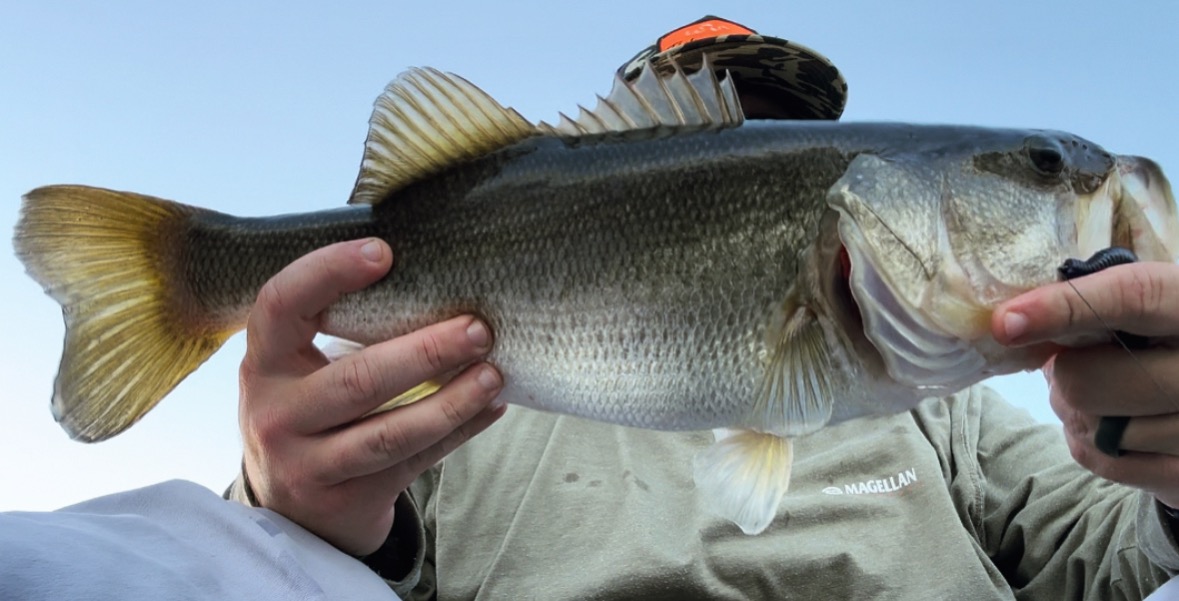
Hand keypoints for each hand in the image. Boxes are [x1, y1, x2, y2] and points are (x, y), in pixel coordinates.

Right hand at [239, 238, 505, 554]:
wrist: (292, 508)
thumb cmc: (311, 413)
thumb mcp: (300, 371)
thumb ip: (339, 330)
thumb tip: (433, 279)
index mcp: (263, 363)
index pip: (281, 305)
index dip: (326, 272)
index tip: (383, 253)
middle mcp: (276, 414)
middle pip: (356, 379)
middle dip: (425, 352)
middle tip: (477, 328)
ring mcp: (307, 464)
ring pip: (389, 433)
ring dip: (451, 401)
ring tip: (493, 374)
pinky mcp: (345, 501)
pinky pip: (412, 462)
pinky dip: (458, 432)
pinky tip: (491, 408)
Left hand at [992, 261, 1178, 506]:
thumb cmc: (1162, 338)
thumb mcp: (1145, 306)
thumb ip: (1094, 301)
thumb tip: (1014, 319)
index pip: (1133, 297)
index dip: (1063, 308)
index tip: (1006, 323)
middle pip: (1086, 381)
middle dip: (1063, 376)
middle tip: (1072, 365)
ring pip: (1090, 425)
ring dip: (1075, 410)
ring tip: (1103, 394)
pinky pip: (1101, 459)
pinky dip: (1088, 441)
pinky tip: (1110, 424)